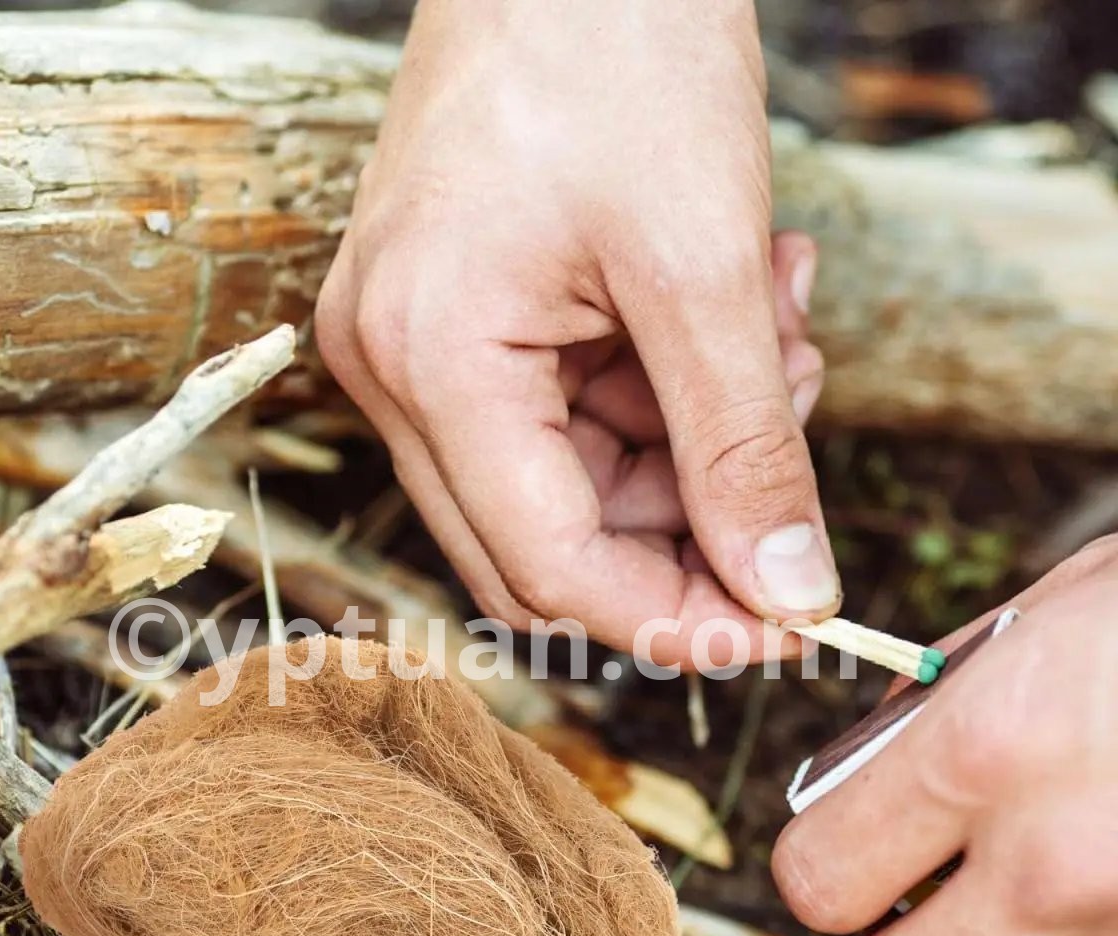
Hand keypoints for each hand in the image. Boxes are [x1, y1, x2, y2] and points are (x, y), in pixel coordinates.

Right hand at [317, 0, 839, 665]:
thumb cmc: (615, 46)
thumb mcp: (706, 266)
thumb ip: (744, 448)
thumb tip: (787, 593)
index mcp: (429, 359)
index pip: (549, 564)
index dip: (673, 618)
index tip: (783, 629)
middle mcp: (394, 371)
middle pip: (543, 547)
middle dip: (680, 542)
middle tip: (789, 506)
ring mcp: (413, 349)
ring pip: (564, 488)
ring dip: (687, 453)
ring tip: (782, 347)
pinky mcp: (451, 327)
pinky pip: (562, 419)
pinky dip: (662, 398)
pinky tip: (740, 319)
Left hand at [773, 538, 1117, 935]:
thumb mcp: (1052, 614)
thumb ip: (939, 700)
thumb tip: (862, 765)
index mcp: (983, 751)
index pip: (818, 880)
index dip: (825, 872)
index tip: (848, 855)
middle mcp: (1052, 862)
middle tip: (922, 901)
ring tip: (1033, 905)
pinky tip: (1110, 909)